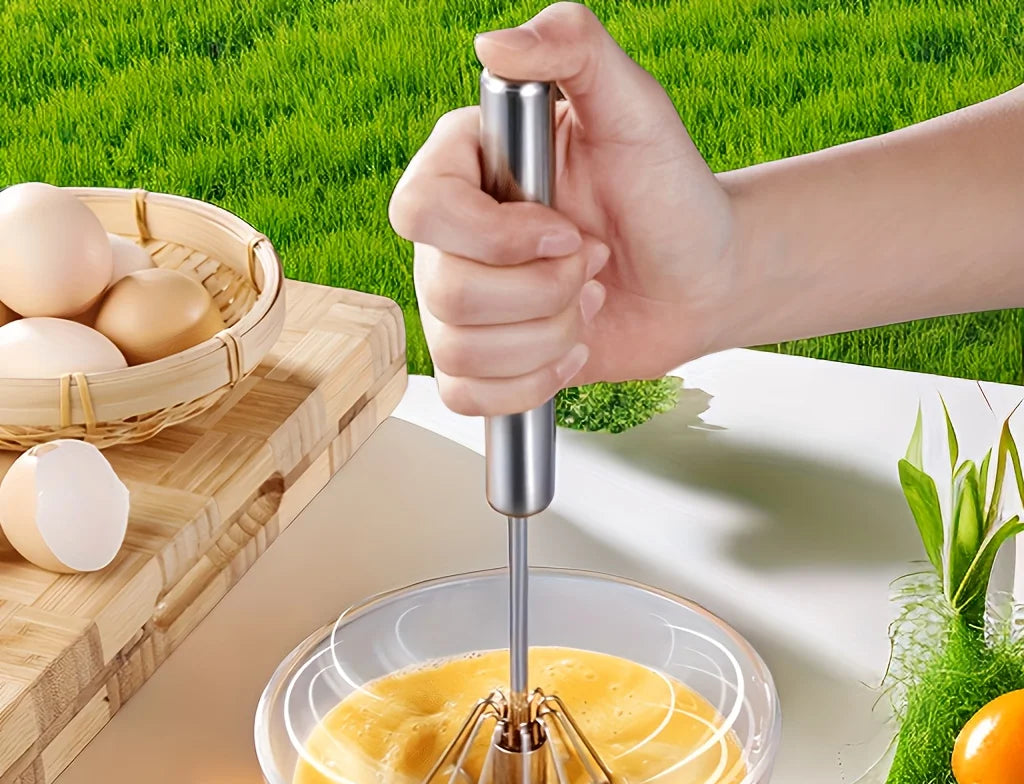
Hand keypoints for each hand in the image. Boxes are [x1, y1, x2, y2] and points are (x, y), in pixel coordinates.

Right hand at [389, 2, 736, 415]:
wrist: (701, 279)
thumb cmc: (670, 194)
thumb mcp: (636, 107)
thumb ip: (574, 48)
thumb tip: (492, 45)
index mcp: (470, 170)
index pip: (420, 211)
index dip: (495, 239)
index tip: (567, 232)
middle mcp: (453, 239)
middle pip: (446, 292)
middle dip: (544, 293)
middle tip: (594, 263)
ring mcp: (465, 304)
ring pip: (460, 351)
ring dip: (549, 337)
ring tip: (589, 302)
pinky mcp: (485, 361)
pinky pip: (466, 395)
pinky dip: (530, 384)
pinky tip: (572, 352)